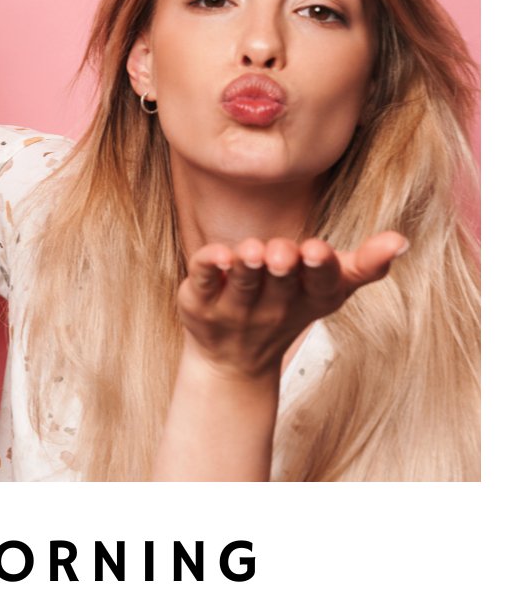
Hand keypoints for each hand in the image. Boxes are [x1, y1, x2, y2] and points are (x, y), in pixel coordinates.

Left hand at [178, 231, 407, 380]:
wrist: (233, 360)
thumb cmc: (289, 306)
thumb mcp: (331, 288)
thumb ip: (365, 264)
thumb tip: (402, 240)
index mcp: (310, 297)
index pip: (321, 283)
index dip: (320, 267)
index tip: (317, 249)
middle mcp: (272, 306)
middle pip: (281, 281)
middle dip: (283, 263)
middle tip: (284, 251)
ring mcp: (233, 307)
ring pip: (242, 281)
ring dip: (247, 265)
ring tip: (252, 250)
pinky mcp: (198, 301)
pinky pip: (201, 280)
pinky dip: (206, 267)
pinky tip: (216, 255)